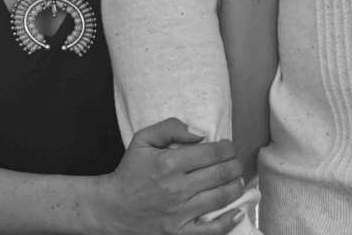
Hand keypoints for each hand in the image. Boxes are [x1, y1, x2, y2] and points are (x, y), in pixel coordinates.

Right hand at [99, 117, 245, 234]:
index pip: (211, 153)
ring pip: (220, 198)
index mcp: (168, 162)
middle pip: (219, 174)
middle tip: (236, 162)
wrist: (113, 208)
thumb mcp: (143, 139)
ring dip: (235, 186)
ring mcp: (178, 213)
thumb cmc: (130, 171)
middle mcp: (176, 188)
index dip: (226, 147)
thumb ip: (171, 128)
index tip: (228, 146)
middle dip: (235, 165)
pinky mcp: (179, 233)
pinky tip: (239, 210)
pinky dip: (229, 221)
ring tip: (237, 180)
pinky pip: (211, 230)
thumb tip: (201, 132)